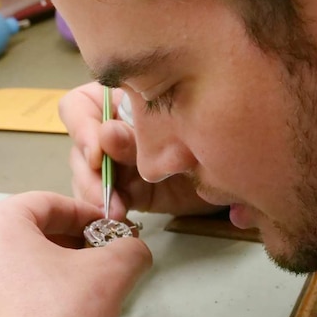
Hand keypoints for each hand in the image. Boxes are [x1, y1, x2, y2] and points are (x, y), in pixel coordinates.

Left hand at [0, 192, 151, 316]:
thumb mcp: (112, 273)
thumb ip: (128, 247)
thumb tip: (131, 248)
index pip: (46, 204)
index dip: (82, 214)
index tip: (103, 230)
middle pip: (16, 235)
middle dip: (55, 245)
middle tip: (85, 262)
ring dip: (25, 275)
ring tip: (57, 298)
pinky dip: (0, 307)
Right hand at [60, 82, 217, 218]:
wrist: (238, 164)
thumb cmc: (209, 126)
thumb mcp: (178, 123)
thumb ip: (143, 127)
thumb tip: (108, 134)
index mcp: (121, 98)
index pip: (79, 107)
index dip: (80, 129)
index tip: (96, 154)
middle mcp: (112, 128)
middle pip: (78, 146)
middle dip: (89, 174)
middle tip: (105, 194)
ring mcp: (117, 162)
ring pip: (85, 176)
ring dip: (96, 195)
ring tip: (115, 210)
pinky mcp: (127, 191)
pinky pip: (103, 200)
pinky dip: (107, 211)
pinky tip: (121, 218)